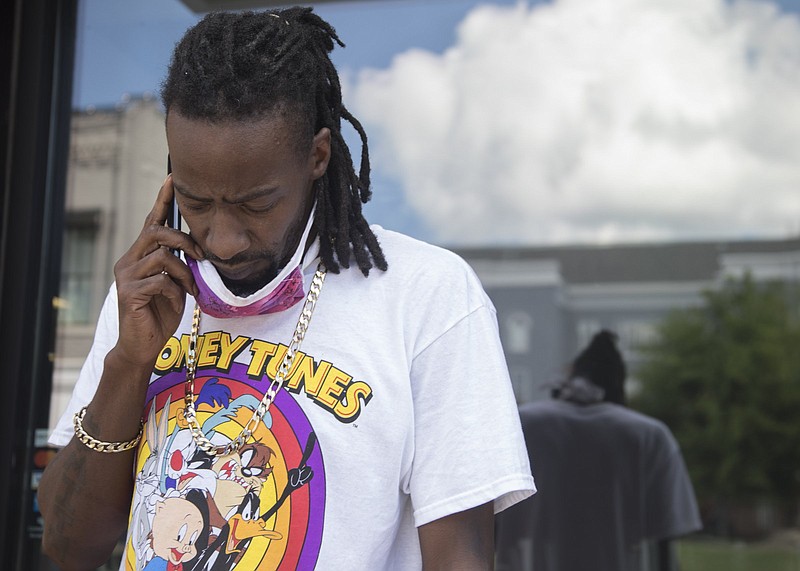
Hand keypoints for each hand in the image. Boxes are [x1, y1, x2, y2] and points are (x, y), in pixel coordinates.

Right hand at [111, 175, 204, 369]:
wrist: (142, 346)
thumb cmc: (161, 314)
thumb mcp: (175, 284)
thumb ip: (180, 264)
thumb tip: (199, 250)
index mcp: (139, 256)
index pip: (151, 221)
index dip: (162, 199)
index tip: (173, 176)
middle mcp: (128, 261)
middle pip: (156, 232)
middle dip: (184, 240)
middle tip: (201, 256)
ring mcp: (125, 276)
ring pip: (162, 256)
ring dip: (184, 271)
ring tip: (190, 287)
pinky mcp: (128, 293)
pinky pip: (161, 280)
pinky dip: (176, 289)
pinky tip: (178, 300)